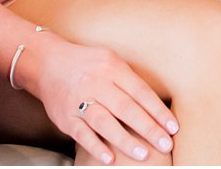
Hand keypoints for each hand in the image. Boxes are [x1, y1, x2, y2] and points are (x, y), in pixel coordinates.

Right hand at [21, 30, 177, 165]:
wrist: (47, 63)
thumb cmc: (88, 64)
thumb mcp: (111, 61)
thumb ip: (130, 81)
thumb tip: (157, 107)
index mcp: (112, 68)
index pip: (140, 92)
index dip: (158, 111)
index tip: (173, 128)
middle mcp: (95, 83)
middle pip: (126, 108)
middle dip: (148, 128)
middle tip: (166, 145)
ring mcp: (78, 100)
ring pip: (104, 122)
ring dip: (125, 140)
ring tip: (143, 155)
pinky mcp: (64, 116)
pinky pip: (81, 133)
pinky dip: (95, 146)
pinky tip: (109, 159)